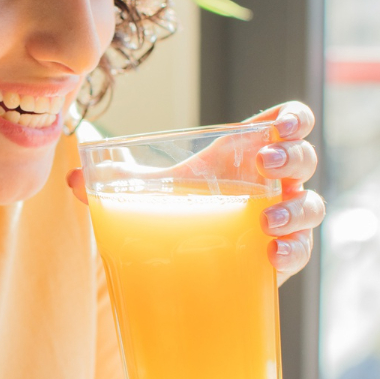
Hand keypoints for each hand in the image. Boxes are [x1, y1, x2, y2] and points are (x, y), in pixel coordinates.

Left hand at [66, 101, 325, 286]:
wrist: (190, 260)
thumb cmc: (182, 211)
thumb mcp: (152, 192)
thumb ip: (113, 182)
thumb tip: (68, 178)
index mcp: (248, 154)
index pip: (289, 124)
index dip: (295, 118)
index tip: (283, 123)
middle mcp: (273, 183)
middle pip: (304, 159)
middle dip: (293, 156)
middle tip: (267, 161)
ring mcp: (282, 219)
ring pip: (311, 205)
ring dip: (297, 208)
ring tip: (269, 219)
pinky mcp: (281, 256)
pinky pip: (301, 250)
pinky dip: (292, 250)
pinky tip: (272, 254)